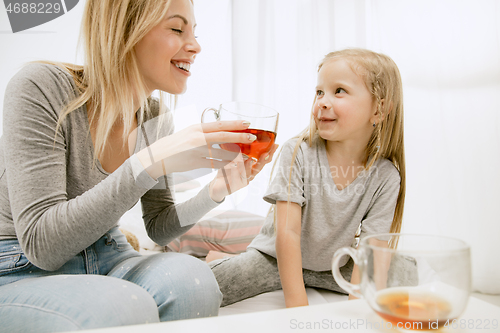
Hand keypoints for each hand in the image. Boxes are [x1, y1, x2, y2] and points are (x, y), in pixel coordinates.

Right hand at [134, 120, 257, 178]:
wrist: (159, 156)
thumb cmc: (176, 144)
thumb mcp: (189, 132)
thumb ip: (204, 131)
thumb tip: (221, 128)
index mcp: (197, 128)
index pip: (219, 124)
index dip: (234, 124)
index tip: (247, 123)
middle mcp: (197, 137)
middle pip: (223, 136)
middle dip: (239, 136)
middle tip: (252, 137)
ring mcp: (196, 150)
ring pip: (221, 152)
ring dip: (235, 154)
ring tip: (247, 155)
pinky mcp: (195, 162)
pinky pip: (214, 164)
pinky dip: (225, 164)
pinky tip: (234, 165)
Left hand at [208, 144, 278, 201]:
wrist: (217, 185)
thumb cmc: (227, 170)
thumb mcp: (234, 158)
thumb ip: (240, 150)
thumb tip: (244, 136)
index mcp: (252, 168)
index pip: (263, 160)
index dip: (270, 153)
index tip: (275, 145)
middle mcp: (250, 175)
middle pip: (259, 168)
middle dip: (263, 160)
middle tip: (266, 154)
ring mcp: (243, 182)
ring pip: (247, 173)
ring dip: (247, 166)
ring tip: (249, 159)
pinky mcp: (234, 186)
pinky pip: (235, 178)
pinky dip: (235, 171)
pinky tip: (234, 166)